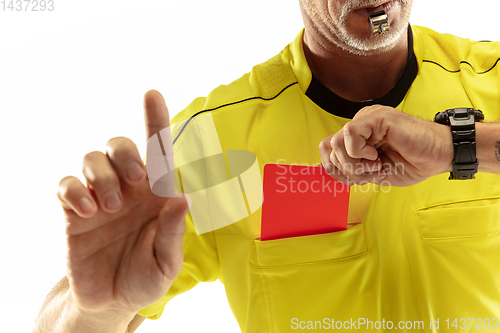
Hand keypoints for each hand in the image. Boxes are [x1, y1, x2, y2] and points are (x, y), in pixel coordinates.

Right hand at [57, 90, 189, 316]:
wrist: (110, 301)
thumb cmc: (145, 278)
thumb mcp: (166, 263)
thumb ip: (173, 232)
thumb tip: (182, 198)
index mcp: (156, 195)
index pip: (158, 152)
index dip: (156, 121)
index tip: (152, 94)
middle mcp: (129, 189)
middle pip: (120, 145)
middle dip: (125, 153)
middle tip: (136, 179)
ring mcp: (100, 197)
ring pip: (93, 159)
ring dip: (102, 176)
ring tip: (110, 206)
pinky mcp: (73, 212)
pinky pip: (67, 184)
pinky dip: (74, 190)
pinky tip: (85, 211)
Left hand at [319, 105, 452, 186]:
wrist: (440, 156)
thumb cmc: (412, 163)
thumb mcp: (372, 173)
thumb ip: (350, 169)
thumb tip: (326, 169)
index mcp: (357, 137)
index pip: (327, 150)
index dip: (336, 170)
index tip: (359, 178)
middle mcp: (359, 125)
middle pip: (329, 148)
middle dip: (347, 170)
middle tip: (372, 173)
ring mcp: (367, 118)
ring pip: (336, 142)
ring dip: (354, 164)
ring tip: (376, 166)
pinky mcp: (377, 116)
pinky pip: (350, 133)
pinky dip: (359, 152)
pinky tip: (377, 155)